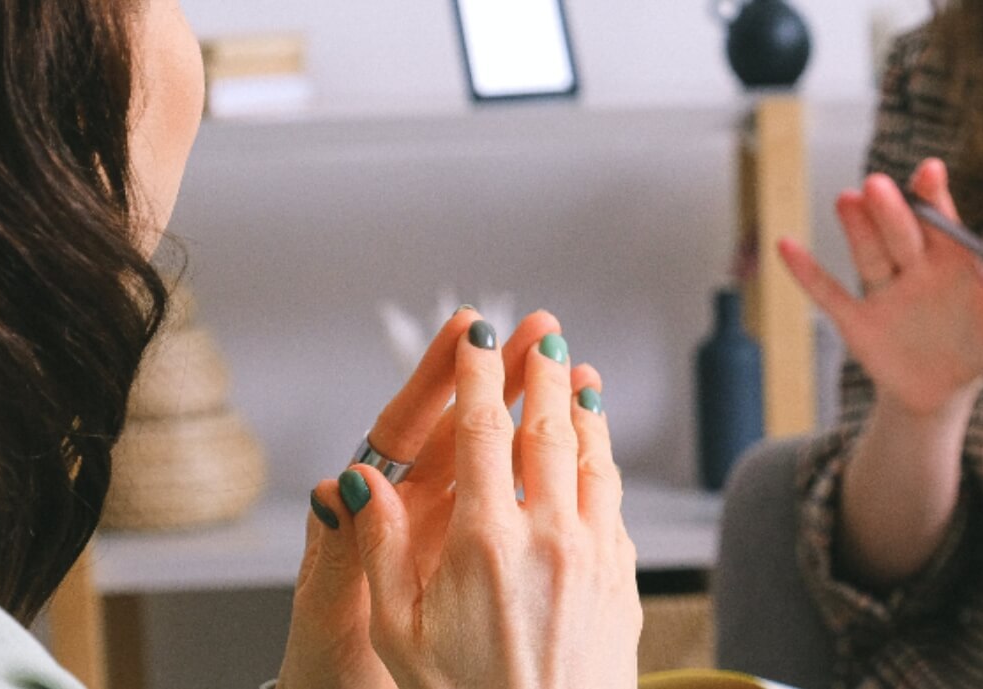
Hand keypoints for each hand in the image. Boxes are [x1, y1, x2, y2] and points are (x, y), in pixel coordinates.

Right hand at [332, 311, 639, 688]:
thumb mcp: (400, 633)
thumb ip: (382, 550)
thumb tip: (359, 483)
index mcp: (486, 543)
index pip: (482, 432)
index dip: (479, 374)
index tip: (478, 333)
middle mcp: (550, 538)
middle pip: (550, 430)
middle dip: (543, 375)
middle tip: (542, 336)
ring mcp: (596, 557)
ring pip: (595, 461)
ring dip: (587, 411)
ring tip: (581, 376)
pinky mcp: (623, 582)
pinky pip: (615, 504)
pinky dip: (605, 465)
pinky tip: (598, 456)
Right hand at [778, 159, 982, 415]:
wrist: (943, 388)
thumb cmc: (979, 346)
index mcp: (950, 258)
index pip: (941, 221)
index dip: (934, 197)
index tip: (930, 172)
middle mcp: (912, 265)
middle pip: (900, 233)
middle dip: (892, 211)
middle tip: (882, 186)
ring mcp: (882, 290)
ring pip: (869, 254)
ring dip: (856, 229)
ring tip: (847, 200)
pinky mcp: (857, 319)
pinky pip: (829, 294)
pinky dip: (807, 273)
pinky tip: (785, 246)